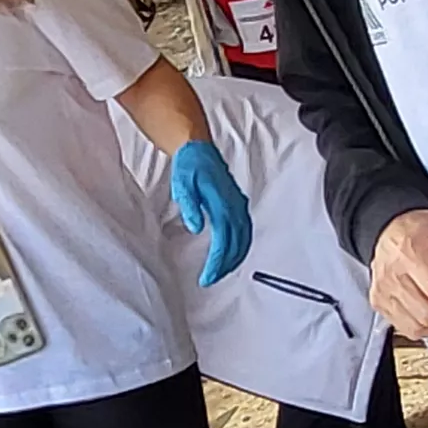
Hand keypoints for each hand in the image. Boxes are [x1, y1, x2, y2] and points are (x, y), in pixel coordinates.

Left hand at [167, 140, 252, 285]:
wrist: (197, 149)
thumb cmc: (190, 166)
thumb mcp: (183, 185)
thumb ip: (189, 206)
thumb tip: (196, 227)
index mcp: (222, 203)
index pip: (224, 240)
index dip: (217, 262)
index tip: (207, 277)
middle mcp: (235, 206)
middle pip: (237, 244)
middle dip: (225, 265)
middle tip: (211, 279)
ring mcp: (239, 205)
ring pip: (244, 239)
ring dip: (235, 258)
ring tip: (220, 272)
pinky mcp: (238, 204)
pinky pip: (245, 231)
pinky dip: (240, 247)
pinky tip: (231, 254)